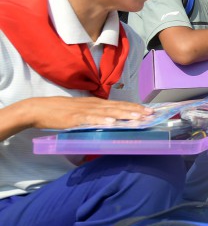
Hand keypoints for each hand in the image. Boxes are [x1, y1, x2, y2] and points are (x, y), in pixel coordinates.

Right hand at [23, 97, 151, 129]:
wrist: (39, 109)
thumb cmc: (61, 112)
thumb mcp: (82, 111)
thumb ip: (95, 115)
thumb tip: (110, 121)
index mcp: (96, 103)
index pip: (119, 104)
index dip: (134, 107)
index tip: (148, 110)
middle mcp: (93, 104)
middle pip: (118, 107)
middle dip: (135, 111)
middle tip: (150, 114)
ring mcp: (84, 110)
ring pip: (108, 112)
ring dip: (124, 114)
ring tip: (138, 118)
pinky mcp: (75, 118)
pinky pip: (91, 119)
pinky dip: (102, 120)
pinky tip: (112, 122)